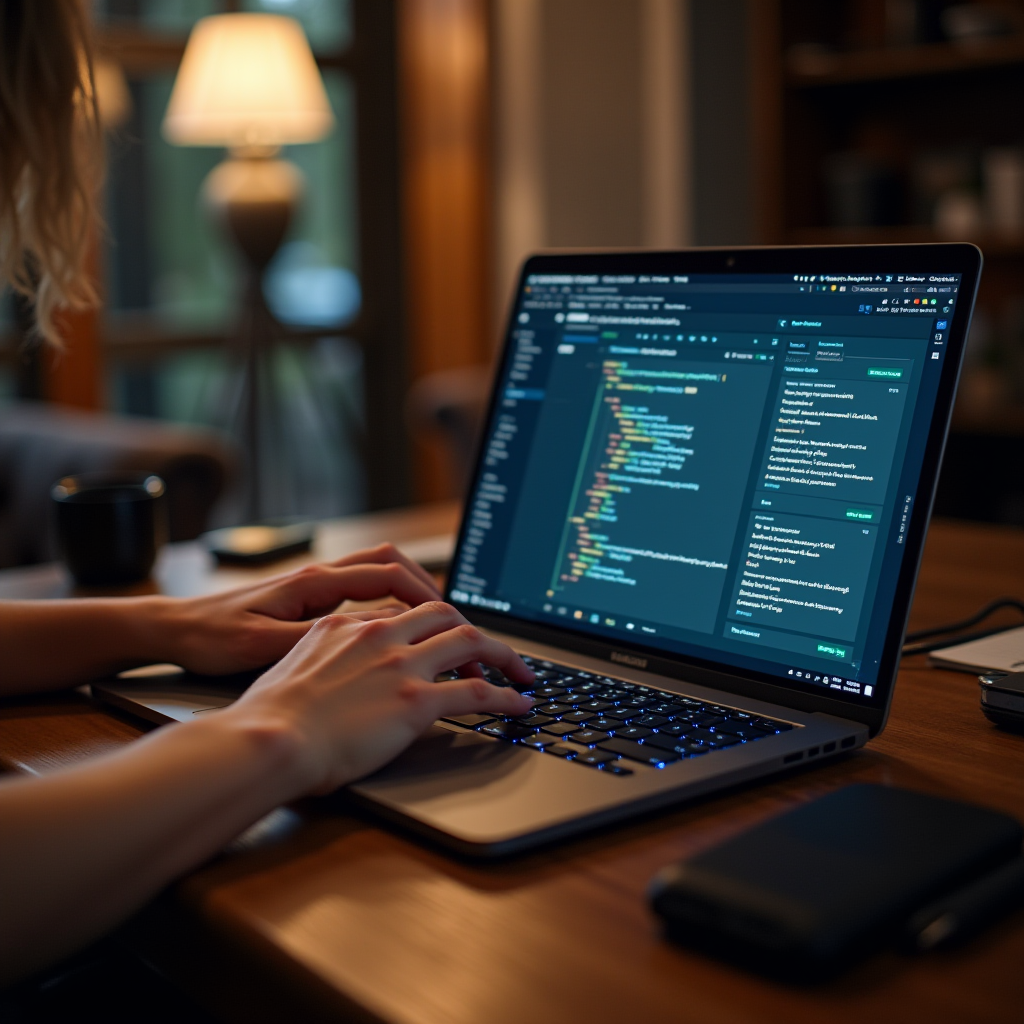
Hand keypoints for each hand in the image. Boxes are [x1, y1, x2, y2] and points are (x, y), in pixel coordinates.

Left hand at [163, 544, 442, 675]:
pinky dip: (387, 600)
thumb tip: (374, 633)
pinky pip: (360, 589)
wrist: (172, 629)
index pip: (385, 572)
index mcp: (312, 582)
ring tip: (432, 620)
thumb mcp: (263, 647)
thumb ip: (321, 639)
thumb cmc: (211, 638)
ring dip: (409, 589)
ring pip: (376, 571)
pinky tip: (393, 627)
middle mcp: (317, 576)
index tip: (448, 617)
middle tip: (450, 615)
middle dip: (426, 584)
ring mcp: (313, 586)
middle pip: (389, 561)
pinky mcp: (306, 600)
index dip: (423, 593)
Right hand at [224, 601, 534, 791]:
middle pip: (444, 613)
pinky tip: (520, 705)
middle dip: (474, 630)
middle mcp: (378, 635)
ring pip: (471, 641)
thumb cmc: (269, 719)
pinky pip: (478, 691)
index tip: (446, 640)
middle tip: (491, 653)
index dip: (432, 626)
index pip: (403, 612)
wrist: (269, 740)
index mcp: (344, 624)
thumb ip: (323, 661)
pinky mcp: (416, 700)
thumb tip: (336, 677)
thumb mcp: (292, 669)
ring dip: (504, 655)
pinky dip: (507, 696)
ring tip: (522, 673)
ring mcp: (400, 664)